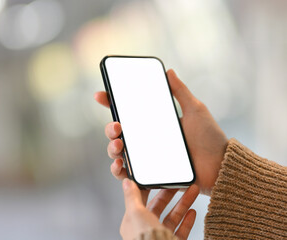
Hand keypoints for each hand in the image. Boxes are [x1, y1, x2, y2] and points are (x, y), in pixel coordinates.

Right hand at [94, 69, 227, 194]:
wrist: (219, 167)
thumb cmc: (209, 138)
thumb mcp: (195, 110)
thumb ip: (180, 92)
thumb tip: (168, 71)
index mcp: (154, 123)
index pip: (128, 112)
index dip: (111, 103)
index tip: (101, 95)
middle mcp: (146, 140)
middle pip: (117, 133)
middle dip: (110, 128)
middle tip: (117, 126)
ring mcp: (146, 158)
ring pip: (117, 152)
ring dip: (111, 148)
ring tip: (119, 144)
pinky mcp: (149, 175)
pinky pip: (126, 174)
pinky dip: (117, 169)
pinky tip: (119, 164)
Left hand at [121, 179, 198, 239]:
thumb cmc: (144, 239)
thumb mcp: (135, 212)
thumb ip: (132, 196)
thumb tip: (126, 182)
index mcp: (132, 222)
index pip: (140, 201)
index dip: (149, 188)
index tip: (158, 179)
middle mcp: (145, 229)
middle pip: (159, 207)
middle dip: (169, 194)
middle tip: (177, 182)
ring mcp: (159, 236)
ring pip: (172, 217)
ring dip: (183, 203)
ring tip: (192, 191)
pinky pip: (181, 230)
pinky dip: (187, 221)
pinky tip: (192, 211)